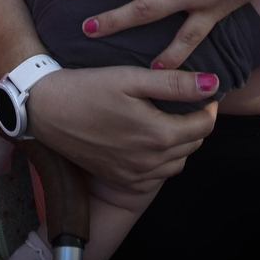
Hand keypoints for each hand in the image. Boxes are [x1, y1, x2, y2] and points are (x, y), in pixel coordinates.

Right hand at [26, 66, 218, 191]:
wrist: (46, 110)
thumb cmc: (87, 87)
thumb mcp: (131, 78)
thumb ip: (174, 84)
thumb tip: (214, 84)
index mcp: (157, 135)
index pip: (205, 126)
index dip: (209, 107)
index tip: (203, 93)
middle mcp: (149, 162)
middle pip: (193, 144)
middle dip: (196, 123)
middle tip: (185, 103)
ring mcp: (135, 175)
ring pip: (177, 163)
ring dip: (181, 143)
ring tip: (168, 120)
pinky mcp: (121, 181)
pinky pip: (157, 177)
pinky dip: (162, 161)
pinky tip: (149, 141)